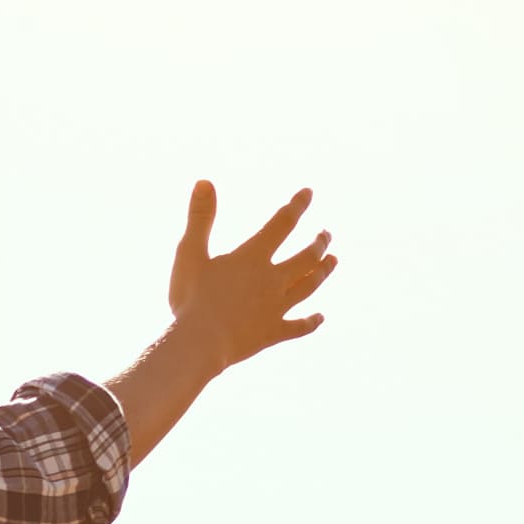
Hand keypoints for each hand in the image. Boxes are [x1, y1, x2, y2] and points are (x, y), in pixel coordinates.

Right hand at [110, 179, 336, 461]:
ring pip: (308, 286)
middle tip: (326, 234)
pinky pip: (298, 326)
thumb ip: (200, 217)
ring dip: (322, 272)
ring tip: (333, 261)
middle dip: (318, 243)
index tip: (309, 193)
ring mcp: (276, 308)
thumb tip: (204, 180)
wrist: (200, 343)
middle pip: (305, 257)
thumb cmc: (192, 297)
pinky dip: (311, 321)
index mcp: (253, 257)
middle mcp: (272, 280)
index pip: (282, 224)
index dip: (297, 206)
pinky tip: (321, 317)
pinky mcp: (272, 333)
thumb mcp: (190, 253)